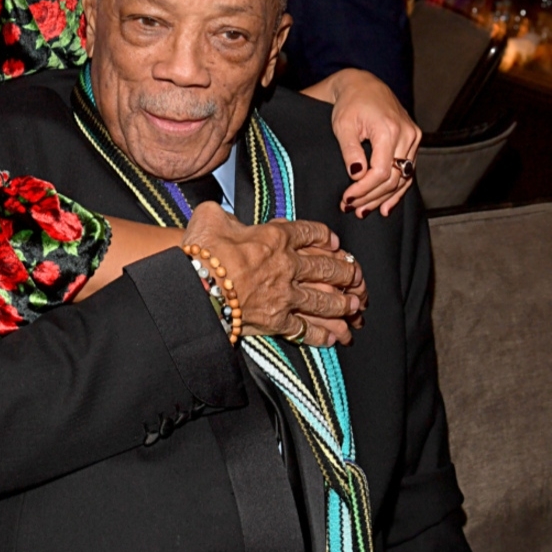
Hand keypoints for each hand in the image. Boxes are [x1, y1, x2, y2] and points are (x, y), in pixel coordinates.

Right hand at [183, 203, 364, 346]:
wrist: (195, 287)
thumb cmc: (201, 251)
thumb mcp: (211, 217)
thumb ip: (224, 215)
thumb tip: (223, 216)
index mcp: (274, 236)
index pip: (309, 233)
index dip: (325, 236)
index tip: (334, 242)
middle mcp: (287, 265)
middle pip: (327, 268)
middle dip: (346, 272)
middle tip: (357, 276)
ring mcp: (285, 295)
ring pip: (324, 300)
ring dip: (343, 304)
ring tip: (355, 307)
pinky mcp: (277, 321)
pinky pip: (306, 329)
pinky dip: (323, 334)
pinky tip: (334, 337)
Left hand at [329, 69, 420, 216]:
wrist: (363, 85)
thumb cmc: (350, 103)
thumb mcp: (343, 125)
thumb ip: (351, 151)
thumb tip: (357, 176)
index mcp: (389, 130)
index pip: (381, 172)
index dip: (364, 190)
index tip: (347, 199)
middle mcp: (407, 134)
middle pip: (393, 178)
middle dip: (371, 197)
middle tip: (351, 208)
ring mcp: (413, 137)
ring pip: (403, 178)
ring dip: (383, 197)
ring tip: (364, 211)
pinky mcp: (413, 140)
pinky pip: (408, 171)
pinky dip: (398, 190)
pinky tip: (385, 206)